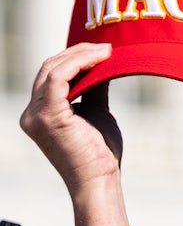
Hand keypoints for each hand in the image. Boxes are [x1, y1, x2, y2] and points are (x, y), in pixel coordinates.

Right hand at [20, 42, 120, 196]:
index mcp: (40, 112)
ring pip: (53, 68)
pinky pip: (58, 78)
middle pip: (49, 67)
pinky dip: (79, 64)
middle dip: (79, 52)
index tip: (102, 49)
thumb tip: (102, 64)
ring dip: (82, 55)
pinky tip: (100, 59)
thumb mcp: (96, 111)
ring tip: (107, 51)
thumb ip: (93, 88)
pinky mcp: (48, 116)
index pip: (51, 73)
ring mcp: (36, 115)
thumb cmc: (101, 152)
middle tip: (106, 47)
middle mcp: (31, 113)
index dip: (75, 56)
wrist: (101, 178)